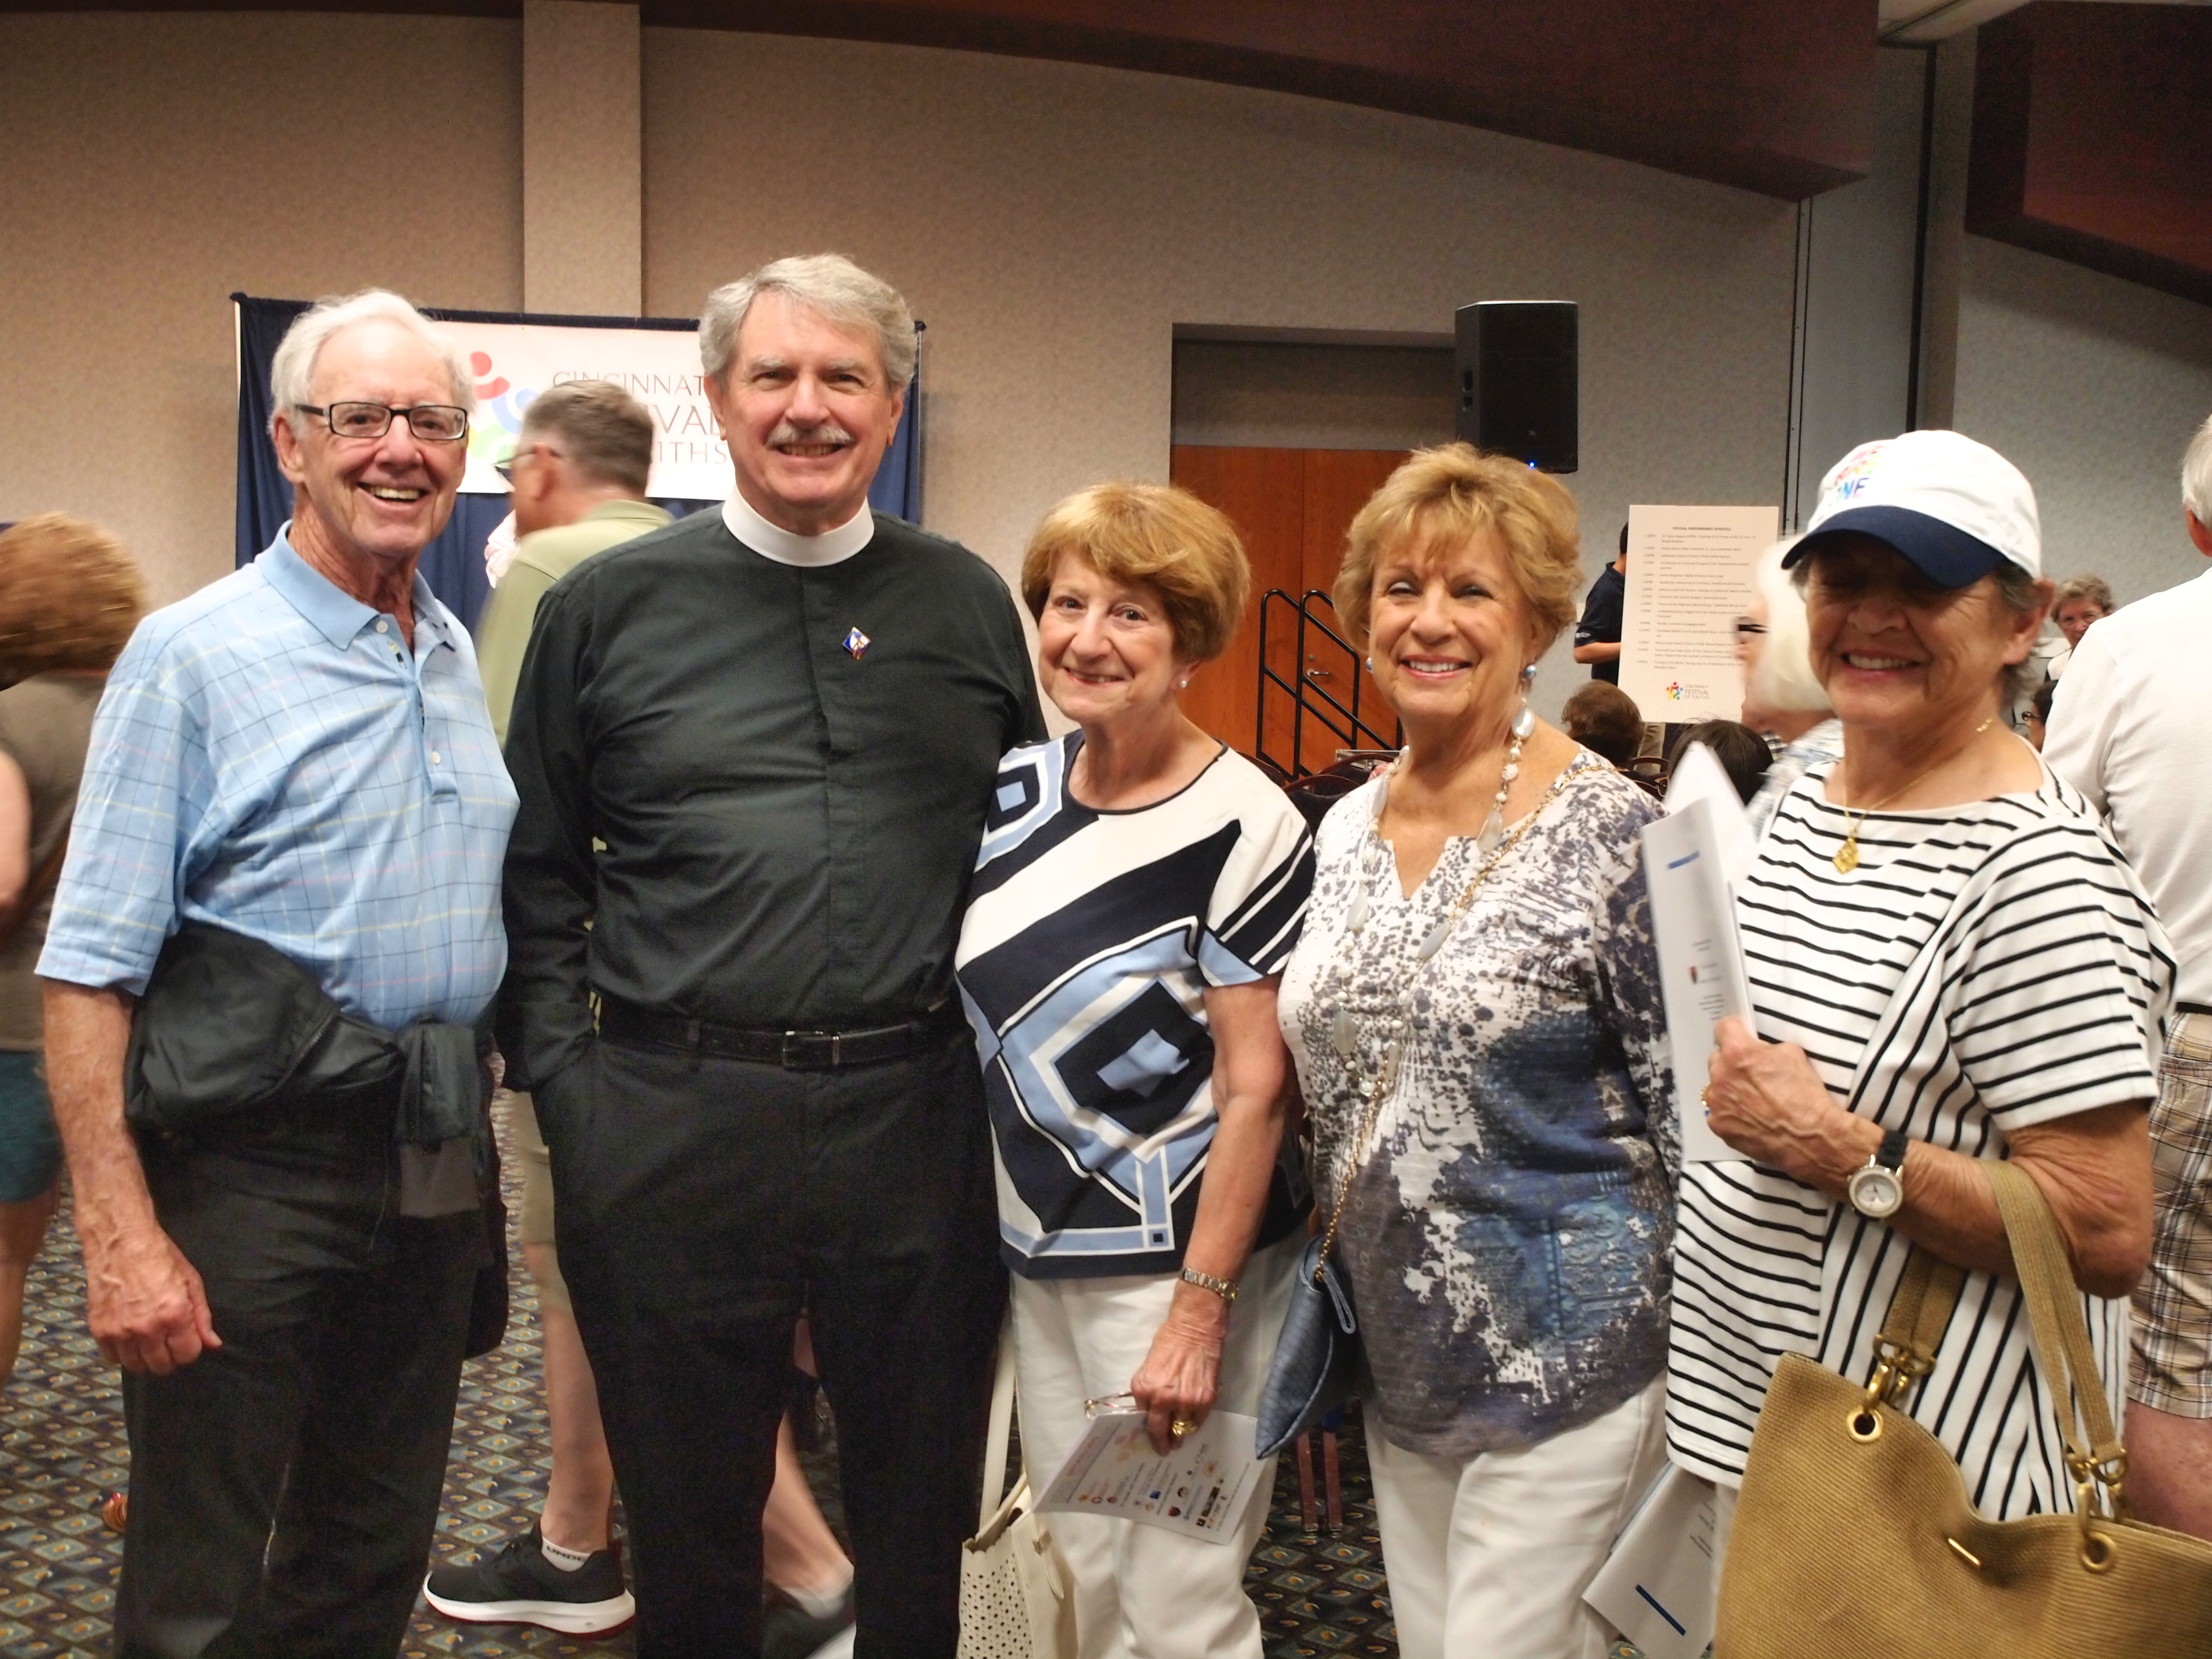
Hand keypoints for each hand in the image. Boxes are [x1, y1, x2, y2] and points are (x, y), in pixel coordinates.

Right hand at [83, 1225, 220, 1374]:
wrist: (121, 1242)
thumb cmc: (160, 1257)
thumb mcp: (191, 1281)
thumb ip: (202, 1317)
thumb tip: (212, 1344)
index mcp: (174, 1315)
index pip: (187, 1355)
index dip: (189, 1349)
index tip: (185, 1339)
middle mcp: (146, 1328)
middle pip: (161, 1366)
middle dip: (169, 1356)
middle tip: (166, 1339)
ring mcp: (120, 1331)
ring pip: (136, 1366)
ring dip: (144, 1357)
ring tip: (147, 1337)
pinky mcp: (99, 1330)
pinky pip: (112, 1358)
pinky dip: (121, 1352)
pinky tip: (128, 1336)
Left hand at [1129, 1290, 1227, 1453]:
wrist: (1195, 1327)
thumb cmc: (1169, 1340)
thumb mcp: (1148, 1367)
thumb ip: (1148, 1391)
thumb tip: (1151, 1409)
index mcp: (1144, 1390)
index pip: (1144, 1419)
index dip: (1149, 1426)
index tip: (1152, 1436)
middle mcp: (1162, 1400)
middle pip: (1161, 1432)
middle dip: (1163, 1443)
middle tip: (1165, 1449)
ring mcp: (1185, 1403)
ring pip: (1182, 1430)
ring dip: (1181, 1433)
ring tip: (1181, 1435)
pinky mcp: (1205, 1401)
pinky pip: (1199, 1421)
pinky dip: (1196, 1421)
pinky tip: (1194, 1418)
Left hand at [1704, 1016, 1871, 1189]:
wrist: (1810, 1137)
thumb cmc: (1805, 1096)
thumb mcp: (1793, 1054)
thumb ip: (1767, 1047)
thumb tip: (1758, 1048)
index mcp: (1738, 1053)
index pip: (1724, 1027)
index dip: (1734, 1030)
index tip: (1739, 1034)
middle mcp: (1721, 1075)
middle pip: (1718, 1059)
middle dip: (1732, 1063)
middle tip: (1752, 1074)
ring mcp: (1717, 1102)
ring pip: (1716, 1086)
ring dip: (1729, 1088)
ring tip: (1754, 1099)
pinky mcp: (1718, 1125)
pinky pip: (1719, 1111)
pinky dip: (1731, 1113)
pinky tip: (1751, 1117)